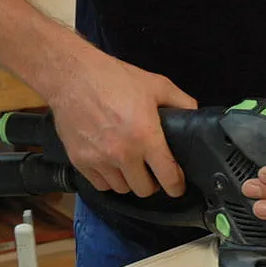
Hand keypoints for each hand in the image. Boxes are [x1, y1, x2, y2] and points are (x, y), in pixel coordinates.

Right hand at [47, 44, 196, 197]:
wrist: (71, 76)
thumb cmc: (112, 78)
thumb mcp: (156, 84)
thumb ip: (180, 102)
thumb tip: (193, 116)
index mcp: (145, 136)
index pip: (168, 177)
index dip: (177, 186)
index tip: (177, 186)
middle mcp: (123, 153)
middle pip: (144, 190)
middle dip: (151, 182)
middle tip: (151, 169)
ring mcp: (99, 160)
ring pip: (122, 189)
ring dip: (128, 180)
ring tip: (129, 163)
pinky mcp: (80, 161)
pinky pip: (100, 184)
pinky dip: (108, 178)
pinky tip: (110, 162)